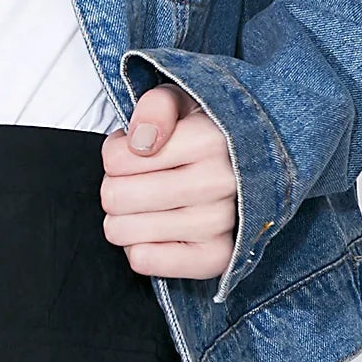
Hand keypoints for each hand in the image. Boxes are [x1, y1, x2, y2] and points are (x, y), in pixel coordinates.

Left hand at [100, 81, 237, 280]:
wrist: (246, 167)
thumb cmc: (200, 132)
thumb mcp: (179, 101)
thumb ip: (155, 106)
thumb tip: (140, 142)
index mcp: (209, 139)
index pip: (115, 159)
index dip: (115, 153)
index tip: (138, 151)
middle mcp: (220, 183)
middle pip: (114, 197)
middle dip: (116, 187)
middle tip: (140, 180)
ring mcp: (220, 223)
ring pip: (122, 231)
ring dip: (125, 219)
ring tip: (149, 205)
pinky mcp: (217, 258)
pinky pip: (144, 261)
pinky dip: (140, 248)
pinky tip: (158, 233)